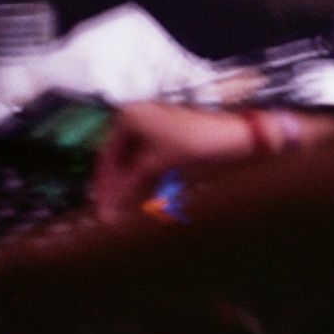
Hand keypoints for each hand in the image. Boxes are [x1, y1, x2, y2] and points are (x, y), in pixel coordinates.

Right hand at [91, 102, 255, 222]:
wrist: (232, 138)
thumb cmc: (194, 143)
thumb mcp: (153, 166)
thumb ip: (125, 188)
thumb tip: (106, 213)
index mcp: (129, 117)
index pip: (107, 157)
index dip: (104, 186)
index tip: (102, 210)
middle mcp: (138, 118)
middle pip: (120, 162)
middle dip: (119, 189)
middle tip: (113, 216)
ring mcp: (154, 129)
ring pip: (135, 166)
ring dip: (133, 189)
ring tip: (128, 213)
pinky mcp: (169, 141)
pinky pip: (150, 165)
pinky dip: (147, 182)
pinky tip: (147, 199)